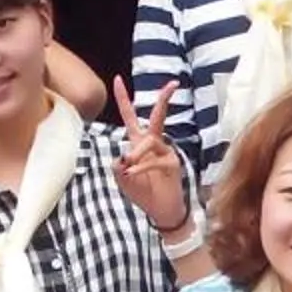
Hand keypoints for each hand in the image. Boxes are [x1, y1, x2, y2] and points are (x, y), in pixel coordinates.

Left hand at [111, 75, 188, 231]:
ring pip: (150, 140)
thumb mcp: (122, 178)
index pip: (130, 116)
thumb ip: (118, 165)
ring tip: (129, 165)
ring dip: (137, 152)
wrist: (161, 212)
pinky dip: (141, 167)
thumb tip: (123, 156)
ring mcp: (165, 152)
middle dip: (164, 99)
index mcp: (138, 142)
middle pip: (157, 116)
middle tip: (174, 84)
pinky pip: (154, 160)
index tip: (117, 79)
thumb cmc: (143, 193)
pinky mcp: (172, 164)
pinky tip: (132, 173)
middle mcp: (153, 143)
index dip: (123, 99)